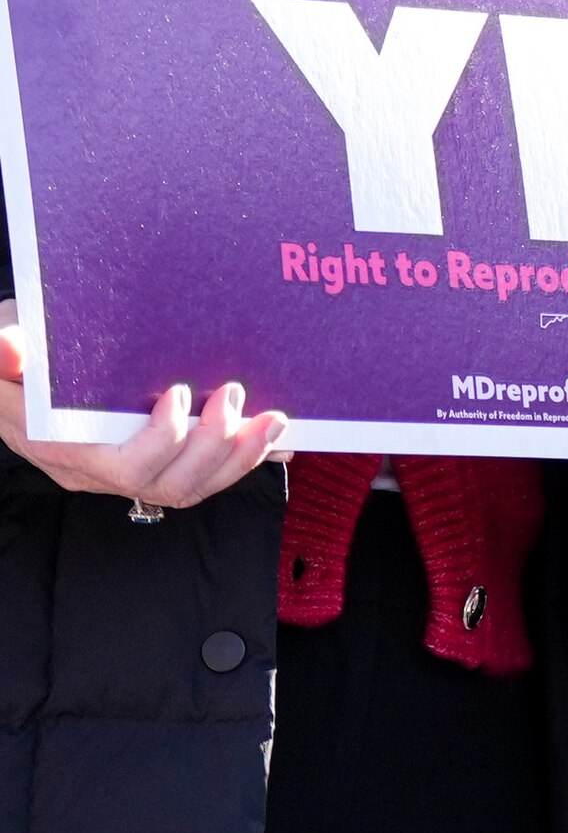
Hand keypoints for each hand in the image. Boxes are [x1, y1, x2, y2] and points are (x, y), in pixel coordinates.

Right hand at [0, 336, 285, 510]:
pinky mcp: (150, 466)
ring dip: (239, 458)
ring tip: (272, 419)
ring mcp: (123, 472)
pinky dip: (243, 462)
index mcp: (60, 445)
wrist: (18, 376)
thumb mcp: (3, 344)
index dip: (164, 440)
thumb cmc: (19, 358)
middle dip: (214, 446)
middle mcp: (94, 470)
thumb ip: (6, 353)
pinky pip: (201, 479)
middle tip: (234, 394)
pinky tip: (276, 443)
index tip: (182, 393)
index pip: (124, 466)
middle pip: (167, 484)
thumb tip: (12, 348)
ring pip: (190, 488)